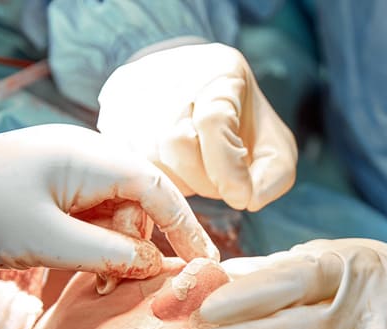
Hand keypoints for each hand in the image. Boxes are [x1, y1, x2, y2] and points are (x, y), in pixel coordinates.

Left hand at [0, 124, 218, 281]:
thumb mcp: (47, 241)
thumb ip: (108, 254)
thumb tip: (155, 264)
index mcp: (88, 155)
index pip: (158, 188)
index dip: (187, 227)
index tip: (207, 265)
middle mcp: (84, 155)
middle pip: (138, 203)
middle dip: (137, 247)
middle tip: (119, 289)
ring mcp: (66, 169)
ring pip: (115, 213)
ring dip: (113, 250)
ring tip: (95, 285)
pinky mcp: (51, 186)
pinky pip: (90, 215)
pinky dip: (93, 244)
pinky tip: (81, 267)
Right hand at [97, 43, 296, 211]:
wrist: (203, 91)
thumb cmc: (242, 125)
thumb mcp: (274, 148)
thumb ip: (272, 177)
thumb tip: (245, 198)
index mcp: (219, 74)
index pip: (214, 122)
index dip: (227, 170)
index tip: (240, 197)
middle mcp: (172, 72)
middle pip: (175, 143)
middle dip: (200, 179)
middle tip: (216, 183)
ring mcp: (135, 87)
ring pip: (147, 156)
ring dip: (175, 180)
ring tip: (194, 173)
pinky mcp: (112, 103)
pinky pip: (124, 157)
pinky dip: (150, 174)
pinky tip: (171, 168)